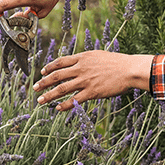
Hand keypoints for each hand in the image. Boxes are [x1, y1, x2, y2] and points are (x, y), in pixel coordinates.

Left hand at [33, 51, 153, 110]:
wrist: (129, 69)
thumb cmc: (118, 62)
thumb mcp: (99, 55)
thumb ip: (87, 60)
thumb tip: (80, 62)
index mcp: (83, 57)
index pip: (60, 61)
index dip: (49, 67)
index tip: (42, 72)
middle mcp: (81, 68)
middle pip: (56, 75)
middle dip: (43, 82)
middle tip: (34, 88)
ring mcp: (85, 80)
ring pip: (62, 88)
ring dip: (49, 95)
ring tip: (40, 100)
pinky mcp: (92, 92)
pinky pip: (74, 99)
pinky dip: (64, 105)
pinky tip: (57, 108)